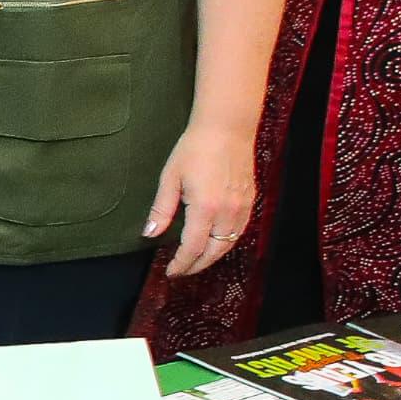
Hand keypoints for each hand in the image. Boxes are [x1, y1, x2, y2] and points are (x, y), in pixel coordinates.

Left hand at [144, 116, 258, 274]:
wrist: (227, 128)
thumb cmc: (195, 149)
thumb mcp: (170, 178)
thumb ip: (161, 209)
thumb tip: (149, 233)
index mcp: (205, 208)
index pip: (192, 248)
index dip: (181, 264)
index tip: (170, 271)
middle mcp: (228, 212)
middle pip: (213, 251)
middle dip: (197, 265)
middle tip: (182, 270)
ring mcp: (243, 207)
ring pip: (229, 243)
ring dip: (212, 256)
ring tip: (196, 260)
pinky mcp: (251, 200)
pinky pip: (240, 230)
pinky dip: (227, 242)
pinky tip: (215, 242)